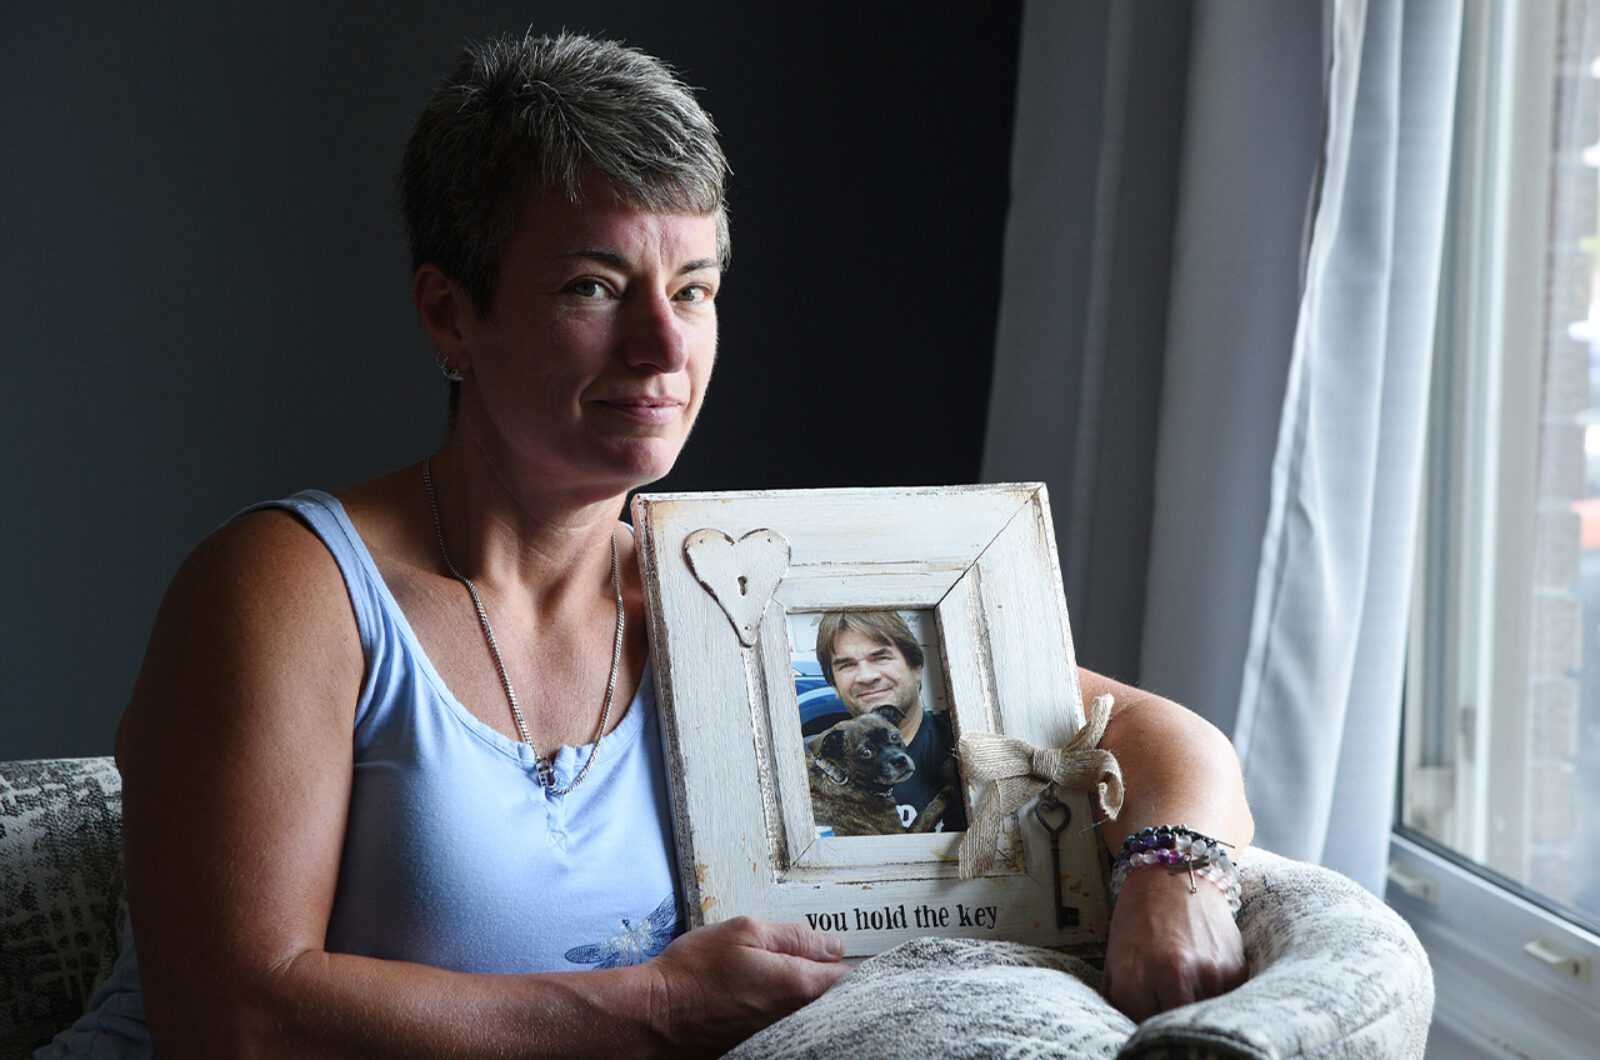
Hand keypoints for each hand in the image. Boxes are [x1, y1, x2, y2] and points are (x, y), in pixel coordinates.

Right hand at [643, 916, 849, 1055]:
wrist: (654, 1017)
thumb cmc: (692, 974)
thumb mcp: (744, 932)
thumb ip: (794, 937)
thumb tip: (830, 944)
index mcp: (798, 986)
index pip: (847, 976)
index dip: (842, 959)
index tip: (833, 949)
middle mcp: (794, 1019)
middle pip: (830, 999)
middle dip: (824, 977)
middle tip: (805, 958)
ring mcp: (777, 1036)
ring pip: (807, 1013)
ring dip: (800, 995)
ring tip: (771, 977)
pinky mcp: (759, 1046)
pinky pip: (785, 1026)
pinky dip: (779, 1011)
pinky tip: (756, 998)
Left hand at [1101, 863, 1245, 1021]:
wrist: (1172, 875)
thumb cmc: (1139, 918)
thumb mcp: (1115, 962)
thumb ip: (1124, 1004)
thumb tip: (1137, 1032)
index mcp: (1135, 980)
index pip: (1144, 1030)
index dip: (1148, 1025)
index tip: (1152, 1018)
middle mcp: (1174, 978)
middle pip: (1177, 1027)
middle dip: (1173, 1018)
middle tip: (1169, 1001)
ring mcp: (1209, 975)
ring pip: (1205, 1017)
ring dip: (1197, 1009)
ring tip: (1187, 986)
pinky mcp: (1235, 969)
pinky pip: (1228, 1002)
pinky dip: (1217, 997)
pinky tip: (1205, 975)